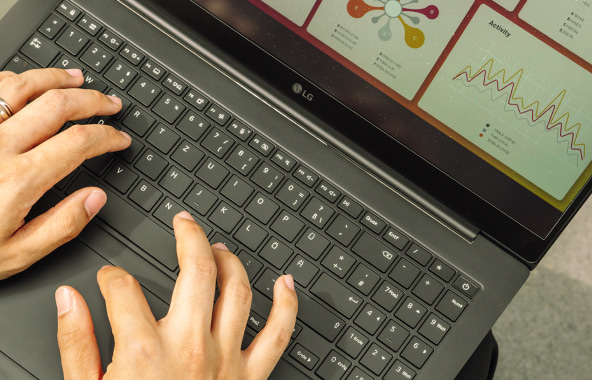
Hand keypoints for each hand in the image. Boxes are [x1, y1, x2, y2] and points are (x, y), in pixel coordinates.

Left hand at [0, 68, 129, 279]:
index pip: (79, 142)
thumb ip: (62, 226)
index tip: (119, 139)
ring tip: (78, 80)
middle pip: (57, 105)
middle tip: (110, 103)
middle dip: (93, 100)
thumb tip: (95, 199)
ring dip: (56, 79)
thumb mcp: (16, 255)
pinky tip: (28, 83)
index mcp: (19, 180)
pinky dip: (15, 79)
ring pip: (23, 86)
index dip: (108, 136)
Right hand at [55, 211, 297, 378]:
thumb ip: (76, 343)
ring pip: (237, 291)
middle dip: (189, 237)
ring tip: (222, 247)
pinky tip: (286, 284)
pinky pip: (279, 333)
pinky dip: (287, 305)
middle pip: (195, 269)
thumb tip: (70, 301)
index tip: (111, 278)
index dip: (113, 276)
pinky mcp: (251, 377)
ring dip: (231, 261)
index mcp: (143, 350)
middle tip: (184, 223)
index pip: (124, 288)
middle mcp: (189, 345)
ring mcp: (225, 359)